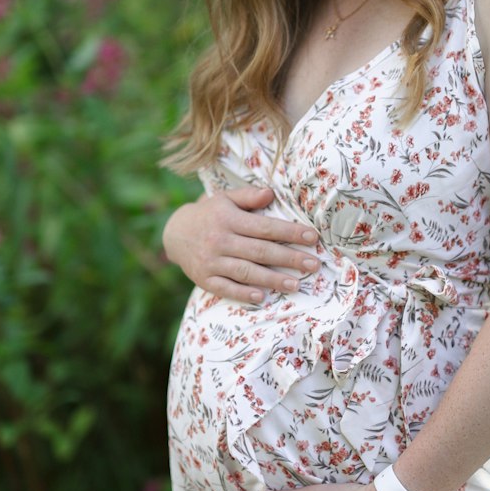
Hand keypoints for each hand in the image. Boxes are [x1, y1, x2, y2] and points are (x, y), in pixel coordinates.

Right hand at [162, 185, 319, 302]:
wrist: (175, 234)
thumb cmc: (210, 214)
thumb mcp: (225, 198)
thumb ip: (248, 196)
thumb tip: (271, 193)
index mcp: (228, 219)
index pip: (265, 227)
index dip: (290, 232)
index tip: (312, 237)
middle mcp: (220, 240)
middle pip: (260, 251)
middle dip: (289, 258)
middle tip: (314, 265)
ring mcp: (211, 261)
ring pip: (246, 272)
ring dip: (272, 279)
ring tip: (296, 284)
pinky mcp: (204, 279)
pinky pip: (226, 288)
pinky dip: (243, 293)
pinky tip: (262, 297)